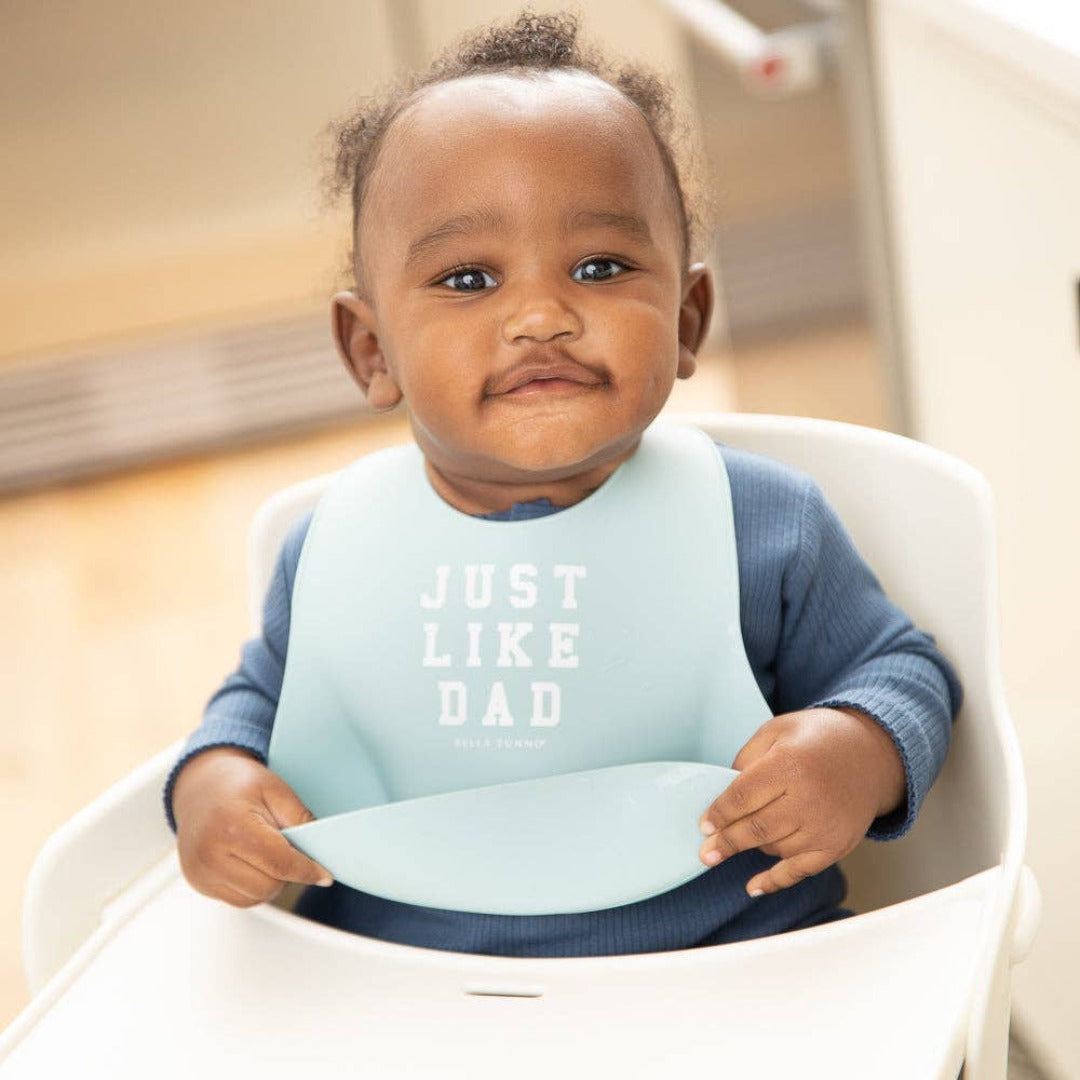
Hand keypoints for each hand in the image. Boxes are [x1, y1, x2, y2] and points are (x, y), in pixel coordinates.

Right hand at [172, 747, 333, 907]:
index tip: (325, 875)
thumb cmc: (239, 784)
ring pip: (254, 898)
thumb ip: (301, 820)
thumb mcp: (276, 790)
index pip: (279, 863)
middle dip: (287, 874)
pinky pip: (238, 899)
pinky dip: (253, 887)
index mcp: (232, 827)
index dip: (307, 870)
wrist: (200, 785)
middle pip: (267, 886)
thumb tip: (323, 851)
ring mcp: (201, 873)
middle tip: (288, 849)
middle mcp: (210, 855)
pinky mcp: (199, 883)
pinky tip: (251, 862)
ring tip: (266, 852)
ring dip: (270, 882)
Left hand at [698, 707, 904, 897]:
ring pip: (774, 848)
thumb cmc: (816, 738)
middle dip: (726, 843)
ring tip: (739, 839)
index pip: (743, 796)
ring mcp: (825, 826)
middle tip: (704, 854)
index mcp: (790, 764)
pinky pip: (800, 871)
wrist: (871, 754)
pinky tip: (753, 886)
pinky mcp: (837, 846)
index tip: (703, 826)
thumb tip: (722, 794)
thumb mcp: (777, 731)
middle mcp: (809, 798)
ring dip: (752, 846)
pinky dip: (774, 881)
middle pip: (756, 828)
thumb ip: (747, 759)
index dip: (719, 814)